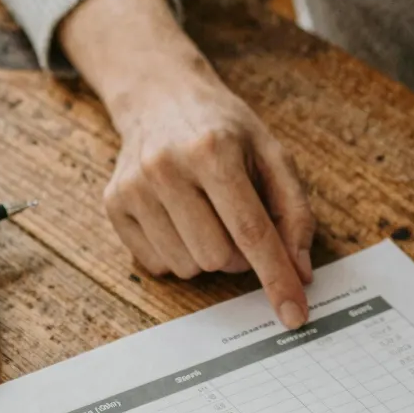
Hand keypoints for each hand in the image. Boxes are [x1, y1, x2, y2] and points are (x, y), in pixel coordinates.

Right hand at [60, 0, 315, 327]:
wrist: (161, 96)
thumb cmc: (224, 129)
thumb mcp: (272, 154)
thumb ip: (294, 212)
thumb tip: (300, 271)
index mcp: (213, 150)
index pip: (251, 232)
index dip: (276, 278)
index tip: (294, 316)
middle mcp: (166, 168)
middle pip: (218, 258)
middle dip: (240, 256)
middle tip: (240, 222)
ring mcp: (133, 188)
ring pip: (187, 268)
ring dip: (209, 255)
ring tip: (208, 214)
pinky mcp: (113, 204)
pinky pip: (158, 265)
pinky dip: (179, 253)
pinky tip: (180, 218)